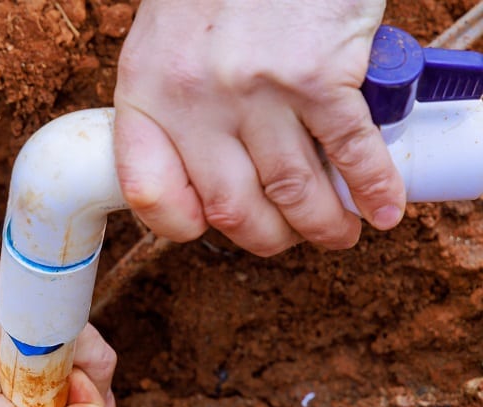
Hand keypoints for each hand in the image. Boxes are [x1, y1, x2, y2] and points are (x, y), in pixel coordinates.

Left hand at [113, 0, 405, 255]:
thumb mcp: (166, 45)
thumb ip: (173, 106)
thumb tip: (201, 172)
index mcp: (146, 93)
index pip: (149, 192)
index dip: (182, 226)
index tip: (211, 228)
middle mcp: (194, 99)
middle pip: (231, 208)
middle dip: (269, 237)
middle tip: (293, 236)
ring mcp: (256, 90)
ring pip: (293, 192)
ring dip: (324, 224)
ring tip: (340, 230)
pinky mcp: (318, 75)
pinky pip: (350, 152)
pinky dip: (374, 188)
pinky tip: (384, 208)